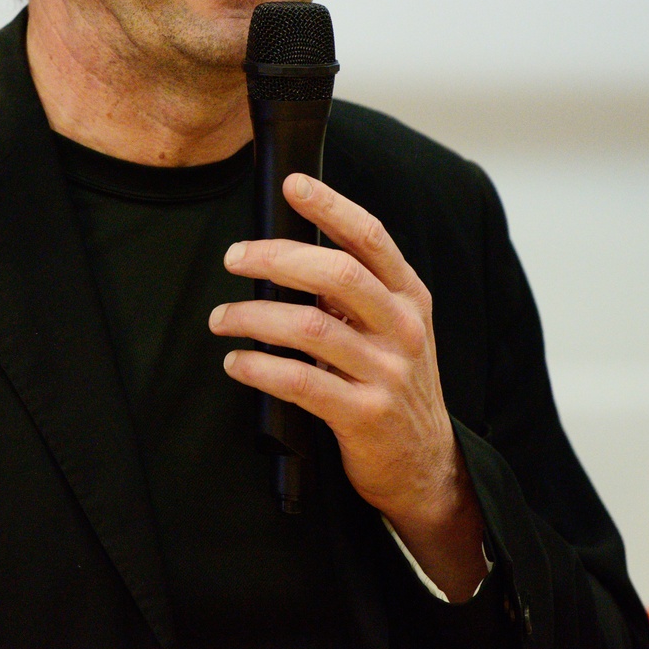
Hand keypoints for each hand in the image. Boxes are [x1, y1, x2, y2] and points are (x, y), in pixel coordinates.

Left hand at [211, 173, 488, 601]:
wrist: (426, 463)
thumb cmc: (396, 384)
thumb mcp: (395, 329)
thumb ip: (359, 290)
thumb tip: (292, 249)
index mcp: (409, 298)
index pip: (370, 237)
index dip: (331, 206)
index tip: (292, 184)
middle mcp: (402, 329)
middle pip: (336, 273)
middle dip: (275, 258)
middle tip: (234, 258)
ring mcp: (386, 373)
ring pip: (309, 327)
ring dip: (253, 316)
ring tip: (222, 318)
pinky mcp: (363, 415)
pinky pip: (299, 382)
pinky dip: (258, 367)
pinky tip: (237, 362)